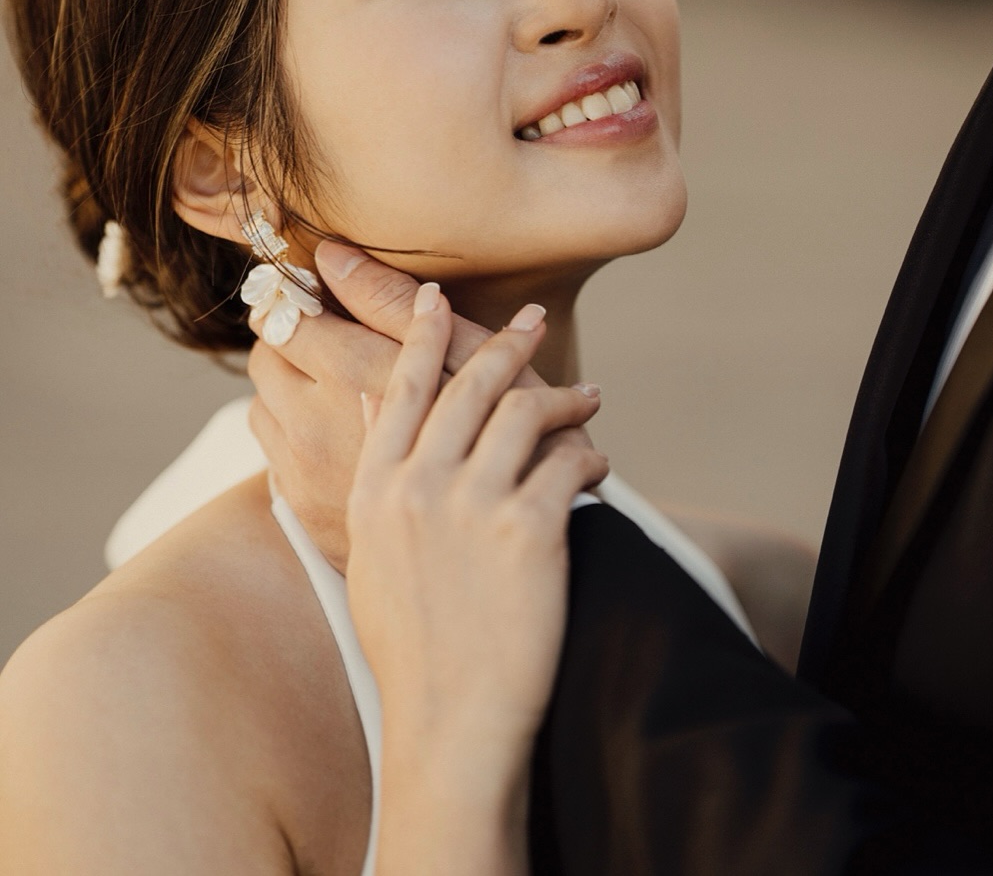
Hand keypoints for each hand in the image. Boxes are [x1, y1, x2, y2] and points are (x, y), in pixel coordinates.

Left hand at [248, 243, 537, 570]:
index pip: (288, 313)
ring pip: (264, 410)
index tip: (327, 295)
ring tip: (342, 390)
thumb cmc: (514, 441)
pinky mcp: (306, 520)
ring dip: (292, 392)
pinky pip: (275, 460)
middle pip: (266, 359)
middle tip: (336, 337)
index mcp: (350, 376)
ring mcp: (304, 480)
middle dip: (294, 341)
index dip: (305, 297)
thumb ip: (391, 304)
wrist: (515, 567)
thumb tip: (333, 254)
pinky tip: (346, 441)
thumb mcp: (464, 357)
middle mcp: (312, 429)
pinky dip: (298, 442)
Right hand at [349, 285, 606, 864]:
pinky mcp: (528, 529)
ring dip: (563, 399)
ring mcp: (472, 504)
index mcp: (374, 489)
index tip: (440, 299)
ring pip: (523, 412)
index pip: (400, 389)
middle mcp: (418, 486)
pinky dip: (587, 454)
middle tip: (537, 321)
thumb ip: (371, 473)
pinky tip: (596, 462)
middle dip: (507, 345)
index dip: (424, 337)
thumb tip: (368, 400)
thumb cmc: (411, 646)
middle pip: (468, 386)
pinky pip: (568, 462)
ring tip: (587, 397)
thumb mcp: (367, 554)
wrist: (448, 723)